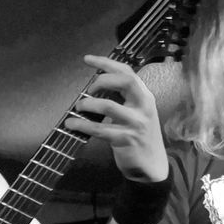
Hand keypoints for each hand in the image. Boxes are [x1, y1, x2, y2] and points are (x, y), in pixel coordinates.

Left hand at [64, 57, 168, 182]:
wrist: (152, 164)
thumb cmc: (139, 135)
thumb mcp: (136, 112)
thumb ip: (123, 98)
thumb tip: (95, 87)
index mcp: (145, 96)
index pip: (127, 72)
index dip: (107, 63)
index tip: (87, 59)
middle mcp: (144, 106)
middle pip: (125, 81)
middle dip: (102, 80)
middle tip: (89, 90)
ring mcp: (136, 123)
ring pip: (108, 106)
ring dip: (88, 104)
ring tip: (78, 108)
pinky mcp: (126, 139)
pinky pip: (100, 129)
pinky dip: (82, 125)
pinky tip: (71, 125)